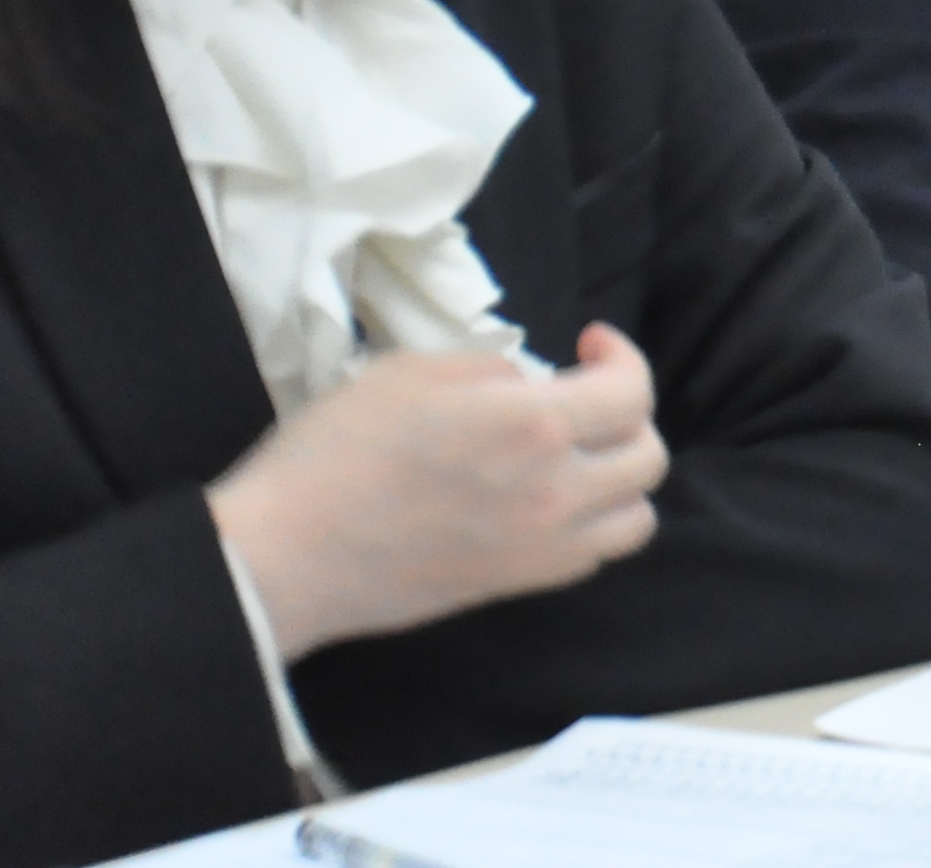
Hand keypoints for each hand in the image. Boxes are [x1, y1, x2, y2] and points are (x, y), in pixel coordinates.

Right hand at [208, 325, 667, 659]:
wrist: (283, 557)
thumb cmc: (333, 453)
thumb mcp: (410, 371)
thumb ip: (491, 370)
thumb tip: (532, 382)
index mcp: (532, 426)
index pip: (630, 392)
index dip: (621, 357)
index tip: (590, 343)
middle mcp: (554, 492)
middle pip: (647, 455)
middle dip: (628, 413)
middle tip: (585, 395)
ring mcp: (540, 549)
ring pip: (636, 516)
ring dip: (622, 477)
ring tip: (580, 453)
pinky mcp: (515, 587)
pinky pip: (594, 556)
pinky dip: (595, 523)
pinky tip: (553, 498)